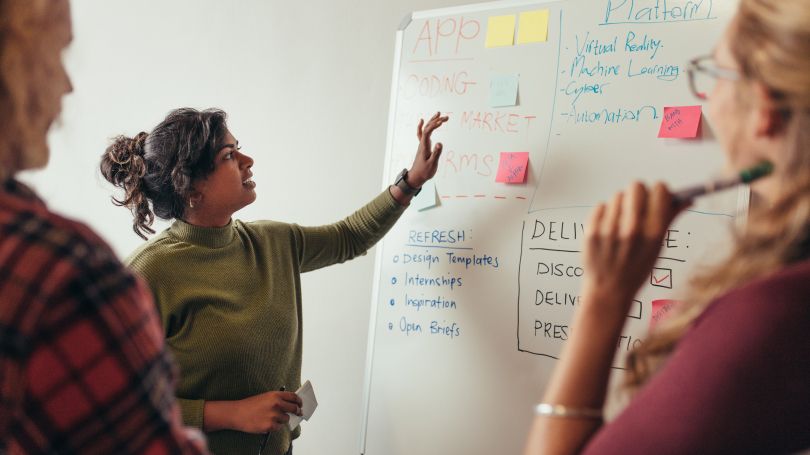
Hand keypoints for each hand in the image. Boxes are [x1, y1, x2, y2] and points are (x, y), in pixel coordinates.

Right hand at [232, 391, 302, 433]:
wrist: (237, 413)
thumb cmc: (250, 405)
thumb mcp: (265, 397)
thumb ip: (278, 399)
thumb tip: (291, 404)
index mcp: (275, 395)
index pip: (293, 397)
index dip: (299, 401)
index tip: (300, 404)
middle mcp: (276, 404)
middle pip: (294, 408)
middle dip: (297, 411)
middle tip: (298, 413)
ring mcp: (274, 415)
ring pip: (286, 419)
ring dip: (282, 420)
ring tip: (271, 418)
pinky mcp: (270, 426)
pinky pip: (278, 427)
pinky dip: (274, 427)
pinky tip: (266, 423)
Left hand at [407, 112, 448, 187]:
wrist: (416, 176)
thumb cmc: (424, 172)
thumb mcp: (432, 164)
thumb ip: (436, 154)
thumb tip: (440, 143)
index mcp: (424, 146)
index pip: (428, 132)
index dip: (434, 125)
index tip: (442, 122)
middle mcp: (422, 143)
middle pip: (427, 128)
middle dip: (436, 121)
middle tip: (446, 117)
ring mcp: (422, 144)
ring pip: (425, 129)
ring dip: (432, 121)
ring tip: (439, 114)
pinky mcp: (423, 146)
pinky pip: (422, 133)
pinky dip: (422, 126)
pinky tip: (422, 121)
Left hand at [581, 182, 685, 318]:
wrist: (608, 291)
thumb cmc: (637, 268)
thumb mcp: (658, 247)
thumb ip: (670, 219)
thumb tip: (687, 200)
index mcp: (654, 233)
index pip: (660, 191)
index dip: (659, 192)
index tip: (657, 197)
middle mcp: (632, 230)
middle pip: (636, 186)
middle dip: (639, 194)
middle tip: (637, 206)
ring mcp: (609, 230)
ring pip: (617, 195)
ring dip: (621, 205)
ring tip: (621, 224)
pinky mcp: (591, 231)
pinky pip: (601, 206)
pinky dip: (605, 214)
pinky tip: (607, 229)